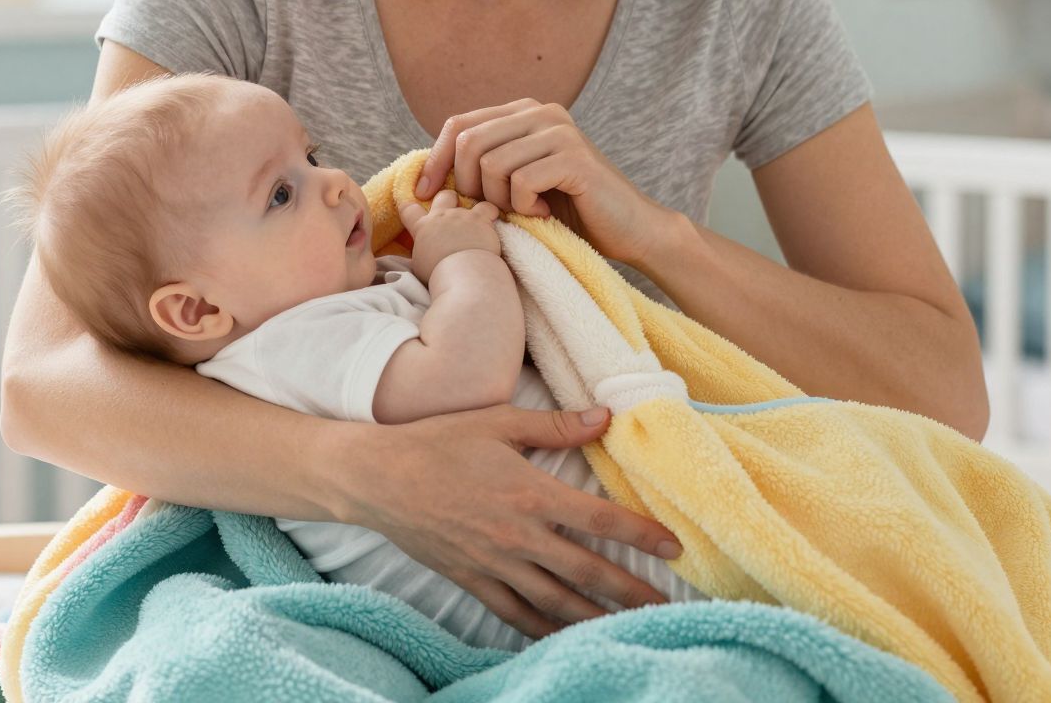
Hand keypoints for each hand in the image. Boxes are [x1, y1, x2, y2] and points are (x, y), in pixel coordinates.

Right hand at [345, 404, 683, 639]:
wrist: (376, 478)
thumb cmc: (438, 442)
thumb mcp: (498, 422)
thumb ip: (556, 425)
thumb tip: (606, 416)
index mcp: (530, 493)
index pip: (599, 520)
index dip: (641, 534)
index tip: (673, 547)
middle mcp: (517, 536)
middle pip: (586, 572)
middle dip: (631, 590)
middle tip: (666, 605)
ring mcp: (493, 564)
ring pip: (555, 602)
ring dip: (596, 617)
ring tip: (629, 628)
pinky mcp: (471, 580)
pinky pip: (515, 614)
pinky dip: (544, 629)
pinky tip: (566, 635)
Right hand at [398, 191, 500, 282]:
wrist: (462, 273)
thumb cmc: (438, 275)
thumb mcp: (418, 266)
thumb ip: (420, 254)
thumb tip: (419, 255)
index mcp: (422, 227)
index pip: (409, 209)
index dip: (410, 208)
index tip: (414, 209)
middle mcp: (441, 216)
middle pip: (444, 196)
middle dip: (448, 200)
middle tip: (453, 216)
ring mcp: (462, 216)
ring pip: (470, 201)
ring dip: (473, 210)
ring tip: (477, 224)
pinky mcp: (481, 219)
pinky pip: (489, 208)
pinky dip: (491, 214)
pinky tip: (492, 223)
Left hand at [414, 99, 681, 267]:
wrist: (630, 229)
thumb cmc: (570, 211)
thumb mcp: (518, 181)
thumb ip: (485, 165)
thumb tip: (425, 173)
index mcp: (524, 112)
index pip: (458, 124)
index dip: (436, 160)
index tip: (425, 194)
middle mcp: (542, 112)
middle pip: (469, 142)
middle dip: (467, 185)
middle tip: (492, 211)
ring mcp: (560, 131)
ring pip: (491, 164)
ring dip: (498, 200)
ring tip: (522, 212)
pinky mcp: (574, 157)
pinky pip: (520, 181)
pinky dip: (523, 207)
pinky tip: (543, 213)